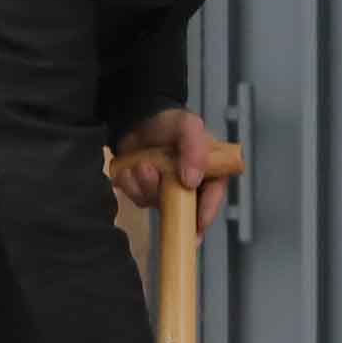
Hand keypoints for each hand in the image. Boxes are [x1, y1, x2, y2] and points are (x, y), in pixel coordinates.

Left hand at [112, 109, 230, 236]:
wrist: (139, 118)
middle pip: (182, 208)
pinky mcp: (144, 192)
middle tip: (154, 176)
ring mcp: (165, 193)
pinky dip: (129, 185)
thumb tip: (192, 182)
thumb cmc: (171, 123)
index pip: (213, 197)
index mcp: (208, 173)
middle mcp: (189, 188)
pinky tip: (128, 169)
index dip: (207, 213)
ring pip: (155, 203)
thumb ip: (195, 149)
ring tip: (140, 165)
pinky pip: (136, 198)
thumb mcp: (188, 126)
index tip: (197, 224)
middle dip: (166, 197)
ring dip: (144, 186)